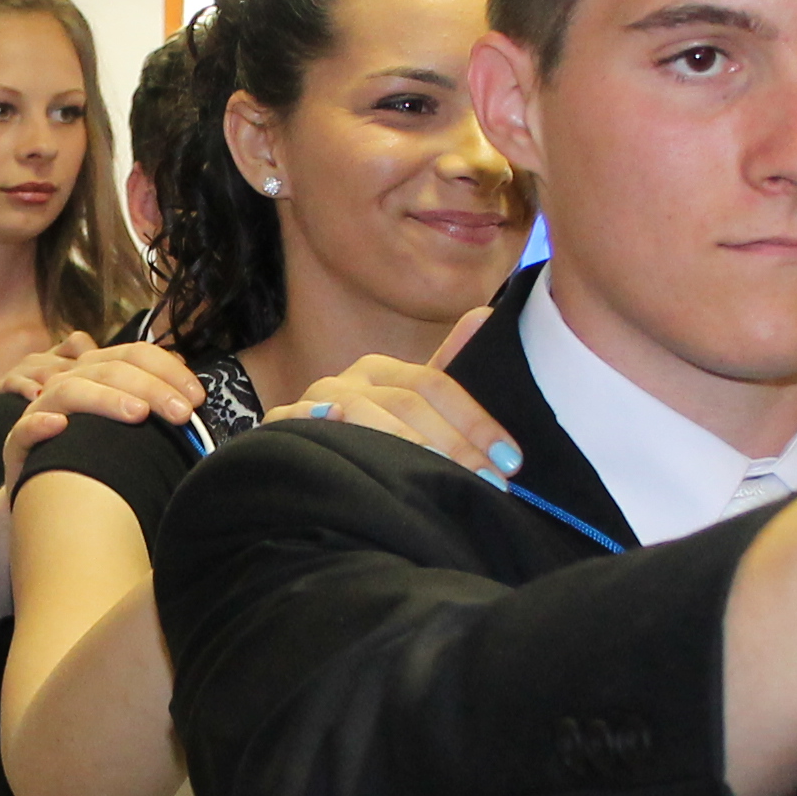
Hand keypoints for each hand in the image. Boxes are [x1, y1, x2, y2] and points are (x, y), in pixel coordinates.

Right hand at [0, 342, 202, 495]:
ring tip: (138, 415)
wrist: (52, 497)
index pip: (133, 354)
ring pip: (70, 391)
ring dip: (105, 399)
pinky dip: (41, 424)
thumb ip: (153, 402)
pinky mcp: (18, 445)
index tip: (197, 397)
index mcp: (97, 374)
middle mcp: (68, 384)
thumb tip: (189, 388)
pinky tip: (62, 427)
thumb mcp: (128, 426)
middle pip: (108, 370)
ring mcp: (41, 412)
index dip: (167, 369)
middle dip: (150, 387)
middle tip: (182, 414)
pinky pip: (26, 428)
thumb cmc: (97, 457)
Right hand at [278, 328, 511, 478]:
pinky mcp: (286, 423)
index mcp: (385, 370)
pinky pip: (297, 418)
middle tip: (489, 480)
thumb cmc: (364, 429)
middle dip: (455, 444)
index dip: (476, 422)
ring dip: (405, 442)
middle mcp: (353, 379)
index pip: (438, 385)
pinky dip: (316, 419)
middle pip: (409, 404)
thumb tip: (486, 316)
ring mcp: (319, 400)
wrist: (299, 449)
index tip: (510, 459)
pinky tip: (340, 422)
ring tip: (438, 473)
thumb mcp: (406, 400)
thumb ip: (445, 365)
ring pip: (366, 414)